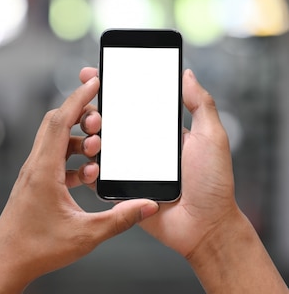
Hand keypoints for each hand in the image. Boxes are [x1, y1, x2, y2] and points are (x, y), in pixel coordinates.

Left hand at [0, 73, 158, 293]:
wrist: (5, 263)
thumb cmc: (36, 249)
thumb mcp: (85, 234)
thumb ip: (119, 219)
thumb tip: (147, 205)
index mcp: (44, 171)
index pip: (60, 121)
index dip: (79, 98)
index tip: (94, 81)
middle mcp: (35, 167)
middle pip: (55, 125)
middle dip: (81, 116)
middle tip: (103, 120)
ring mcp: (32, 175)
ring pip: (55, 143)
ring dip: (78, 141)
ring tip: (99, 154)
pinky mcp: (33, 185)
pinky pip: (53, 160)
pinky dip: (71, 160)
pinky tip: (87, 176)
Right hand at [80, 67, 287, 292]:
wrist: (204, 226)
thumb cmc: (213, 184)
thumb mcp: (212, 137)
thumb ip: (201, 104)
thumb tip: (186, 74)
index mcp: (158, 131)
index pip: (130, 103)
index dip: (111, 87)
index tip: (93, 73)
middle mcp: (139, 147)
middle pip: (107, 121)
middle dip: (92, 111)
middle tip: (94, 113)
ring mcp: (126, 167)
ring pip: (96, 145)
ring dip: (88, 136)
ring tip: (94, 136)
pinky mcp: (118, 188)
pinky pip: (95, 175)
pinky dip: (88, 167)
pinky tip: (92, 161)